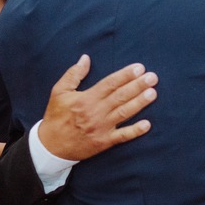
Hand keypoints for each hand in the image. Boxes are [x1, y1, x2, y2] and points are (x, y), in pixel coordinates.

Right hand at [39, 54, 157, 160]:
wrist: (51, 146)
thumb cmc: (56, 116)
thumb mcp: (59, 91)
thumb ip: (73, 74)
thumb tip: (85, 58)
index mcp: (86, 98)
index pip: (110, 83)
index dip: (125, 75)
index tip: (139, 67)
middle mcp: (96, 112)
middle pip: (120, 96)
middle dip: (137, 86)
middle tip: (153, 77)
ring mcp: (101, 128)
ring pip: (124, 113)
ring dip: (139, 103)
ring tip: (153, 93)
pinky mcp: (104, 142)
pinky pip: (122, 136)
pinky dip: (135, 131)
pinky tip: (147, 125)